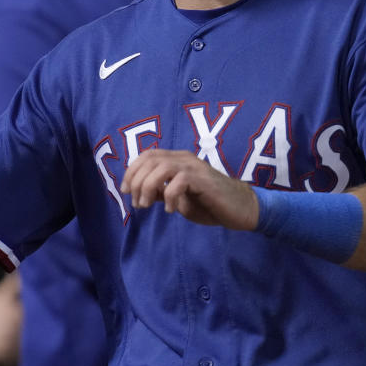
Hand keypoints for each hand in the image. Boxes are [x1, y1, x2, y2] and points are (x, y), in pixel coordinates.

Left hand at [120, 148, 258, 230]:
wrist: (240, 210)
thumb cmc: (209, 203)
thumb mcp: (177, 198)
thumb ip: (160, 191)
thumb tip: (138, 192)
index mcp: (177, 159)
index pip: (147, 155)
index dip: (131, 171)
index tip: (125, 191)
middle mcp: (184, 158)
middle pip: (150, 160)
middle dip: (136, 182)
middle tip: (137, 203)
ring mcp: (195, 167)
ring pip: (161, 167)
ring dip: (148, 187)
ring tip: (147, 205)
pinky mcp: (204, 180)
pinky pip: (178, 181)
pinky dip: (168, 196)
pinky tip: (171, 210)